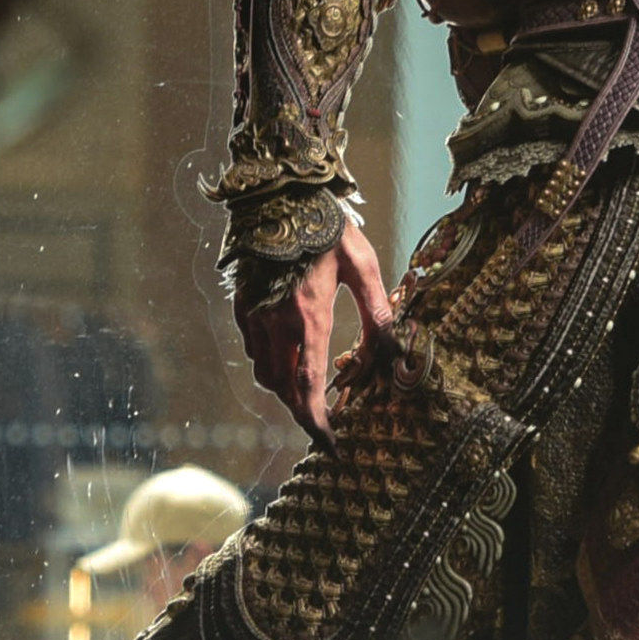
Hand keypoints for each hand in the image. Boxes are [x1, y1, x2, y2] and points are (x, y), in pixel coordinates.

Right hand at [238, 220, 395, 437]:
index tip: (329, 444)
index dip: (317, 421)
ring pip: (264, 372)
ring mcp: (254, 314)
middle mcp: (276, 323)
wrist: (279, 195)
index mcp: (309, 317)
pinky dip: (269, 361)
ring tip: (307, 388)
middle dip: (302, 408)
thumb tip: (396, 348)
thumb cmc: (327, 228)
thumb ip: (378, 310)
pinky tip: (289, 352)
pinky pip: (252, 348)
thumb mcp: (363, 264)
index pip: (308, 385)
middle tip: (324, 418)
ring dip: (285, 388)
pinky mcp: (242, 304)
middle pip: (283, 387)